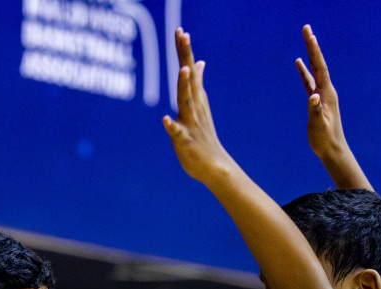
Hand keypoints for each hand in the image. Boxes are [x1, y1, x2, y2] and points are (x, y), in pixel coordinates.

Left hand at [162, 28, 232, 183]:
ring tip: (183, 69)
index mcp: (195, 98)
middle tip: (183, 36)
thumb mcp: (199, 105)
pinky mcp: (186, 142)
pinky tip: (165, 120)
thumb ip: (196, 82)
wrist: (215, 166)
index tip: (181, 30)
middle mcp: (194, 107)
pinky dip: (172, 127)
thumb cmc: (203, 135)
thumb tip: (198, 62)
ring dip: (184, 86)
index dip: (184, 51)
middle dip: (185, 57)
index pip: (188, 70)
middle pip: (188, 78)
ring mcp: (191, 124)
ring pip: (186, 102)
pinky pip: (178, 134)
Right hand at [296, 24, 348, 163]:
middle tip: (307, 28)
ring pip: (314, 70)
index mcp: (327, 93)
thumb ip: (315, 111)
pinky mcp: (317, 100)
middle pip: (318, 63)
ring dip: (310, 54)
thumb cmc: (325, 139)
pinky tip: (299, 63)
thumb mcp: (318, 126)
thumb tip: (313, 96)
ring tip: (306, 39)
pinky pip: (309, 81)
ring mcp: (322, 94)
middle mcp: (326, 90)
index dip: (314, 50)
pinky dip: (304, 71)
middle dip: (312, 45)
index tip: (310, 35)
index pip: (320, 67)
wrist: (332, 149)